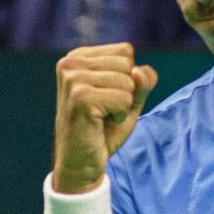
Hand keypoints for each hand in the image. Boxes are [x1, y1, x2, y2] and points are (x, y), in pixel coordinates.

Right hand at [52, 43, 157, 193]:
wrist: (81, 162)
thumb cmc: (104, 130)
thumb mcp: (130, 100)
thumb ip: (142, 81)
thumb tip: (140, 72)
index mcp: (78, 57)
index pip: (126, 51)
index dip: (127, 78)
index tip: (106, 97)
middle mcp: (71, 62)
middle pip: (128, 64)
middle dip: (126, 92)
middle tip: (104, 110)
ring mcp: (73, 79)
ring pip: (128, 82)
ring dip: (122, 106)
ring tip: (101, 117)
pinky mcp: (80, 97)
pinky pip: (124, 99)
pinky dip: (120, 116)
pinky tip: (100, 124)